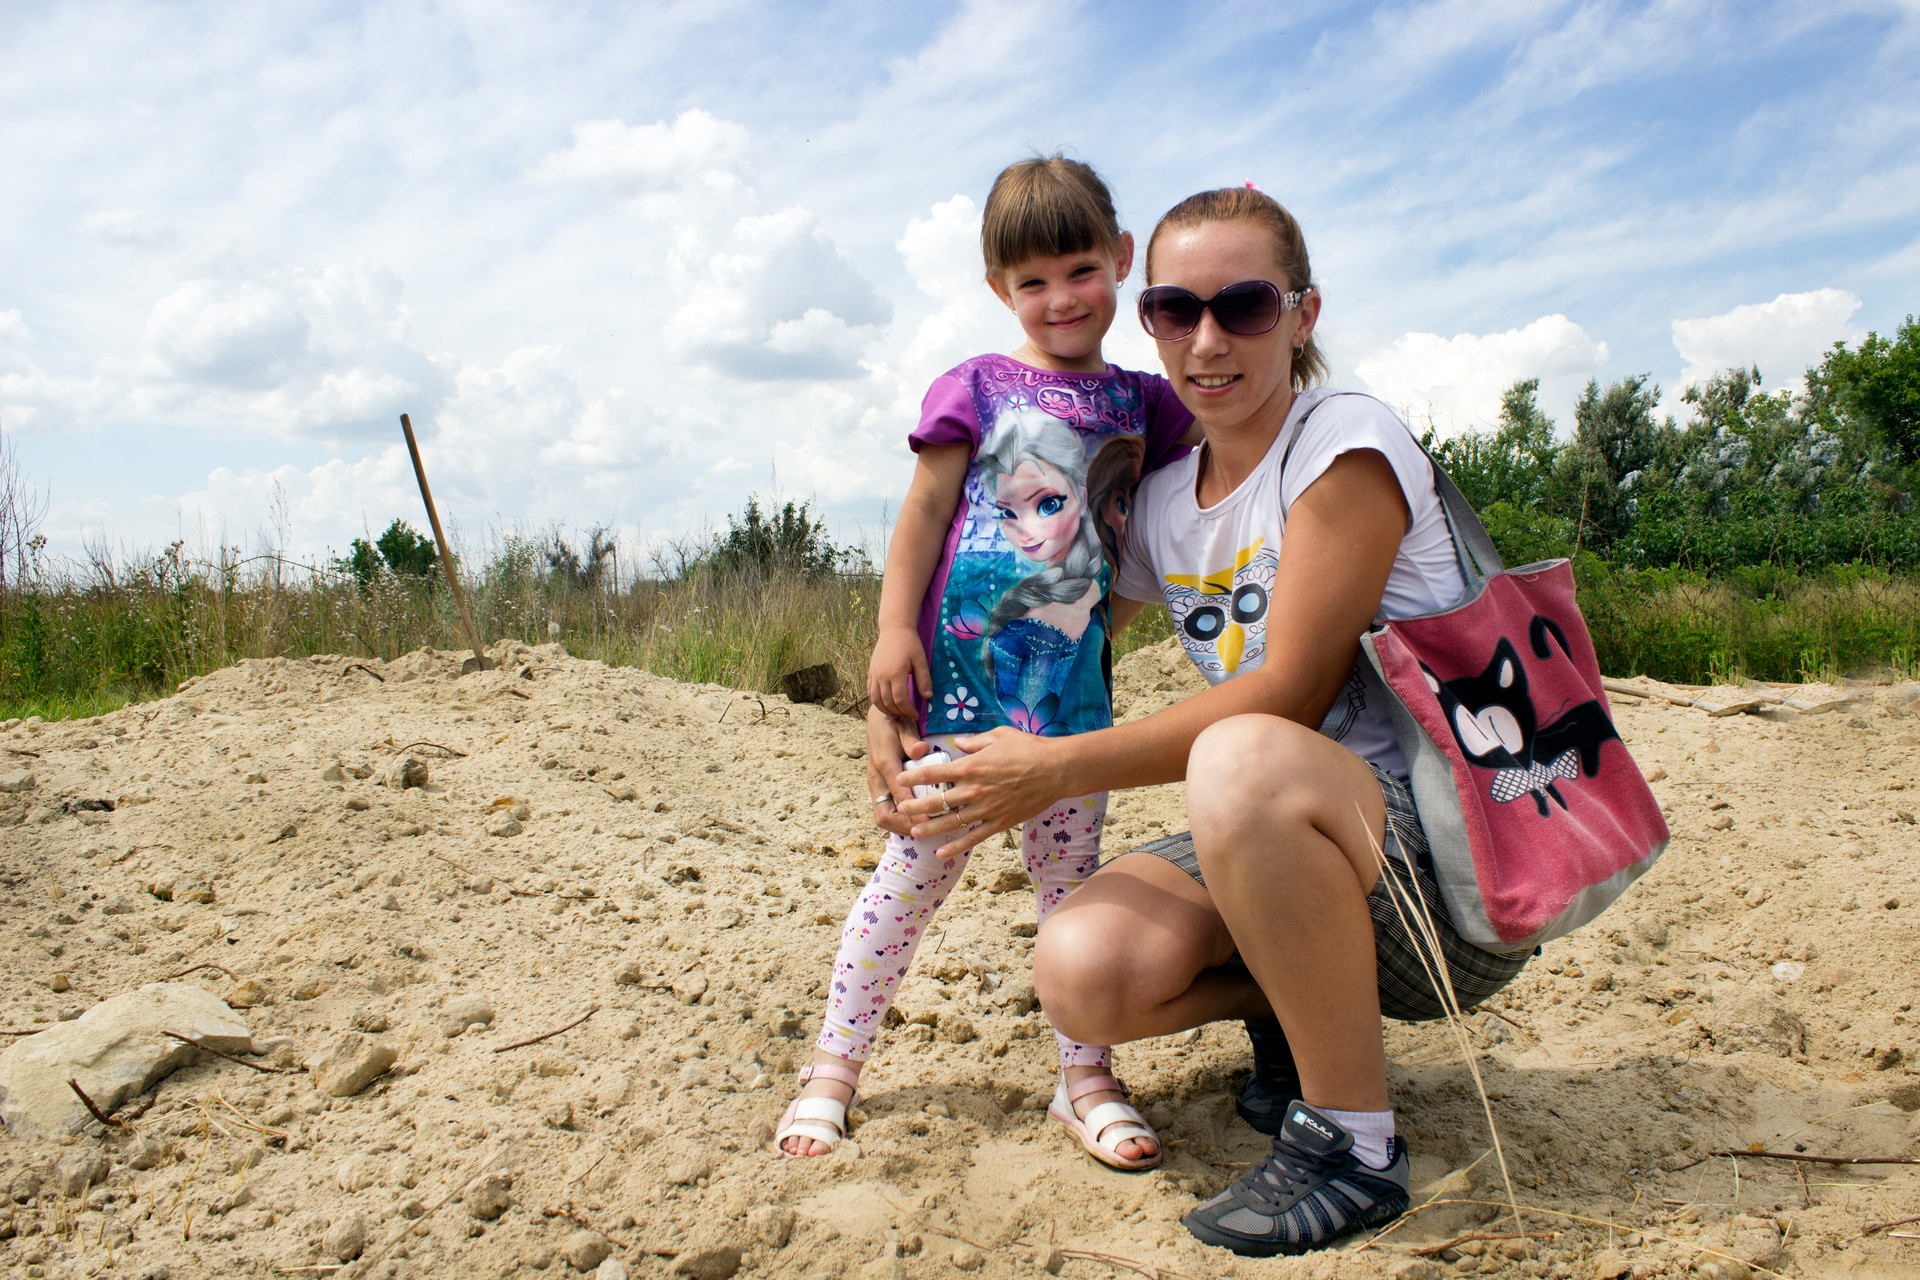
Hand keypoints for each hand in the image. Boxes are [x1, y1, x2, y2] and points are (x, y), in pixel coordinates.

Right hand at [865, 708, 926, 837]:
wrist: (878, 719)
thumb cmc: (895, 723)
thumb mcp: (904, 726)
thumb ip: (912, 740)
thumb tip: (922, 750)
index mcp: (885, 764)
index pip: (897, 795)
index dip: (912, 812)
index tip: (928, 822)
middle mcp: (876, 778)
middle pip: (883, 814)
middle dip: (904, 826)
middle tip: (925, 831)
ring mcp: (875, 785)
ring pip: (882, 816)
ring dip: (900, 826)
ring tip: (922, 830)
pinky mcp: (878, 787)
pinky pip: (884, 810)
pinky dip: (897, 820)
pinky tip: (915, 821)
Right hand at [867, 628, 930, 720]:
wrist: (894, 630)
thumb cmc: (910, 644)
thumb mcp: (921, 660)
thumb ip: (924, 680)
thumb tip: (928, 697)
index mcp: (896, 673)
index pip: (900, 700)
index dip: (908, 711)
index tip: (916, 715)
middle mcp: (882, 676)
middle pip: (887, 702)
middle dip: (899, 713)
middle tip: (908, 716)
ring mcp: (874, 674)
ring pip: (876, 700)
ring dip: (886, 710)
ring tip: (897, 714)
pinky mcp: (871, 673)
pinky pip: (870, 692)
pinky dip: (877, 702)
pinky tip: (886, 704)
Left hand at [894, 725, 1071, 856]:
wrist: (1055, 770)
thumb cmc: (1028, 749)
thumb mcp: (999, 735)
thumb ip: (974, 741)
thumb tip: (959, 743)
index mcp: (971, 766)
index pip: (934, 772)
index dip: (914, 776)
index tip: (900, 778)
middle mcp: (974, 790)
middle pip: (936, 801)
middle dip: (916, 806)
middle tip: (902, 809)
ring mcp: (986, 809)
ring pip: (951, 822)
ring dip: (930, 829)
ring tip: (914, 832)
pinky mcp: (999, 822)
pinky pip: (973, 837)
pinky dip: (956, 846)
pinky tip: (941, 853)